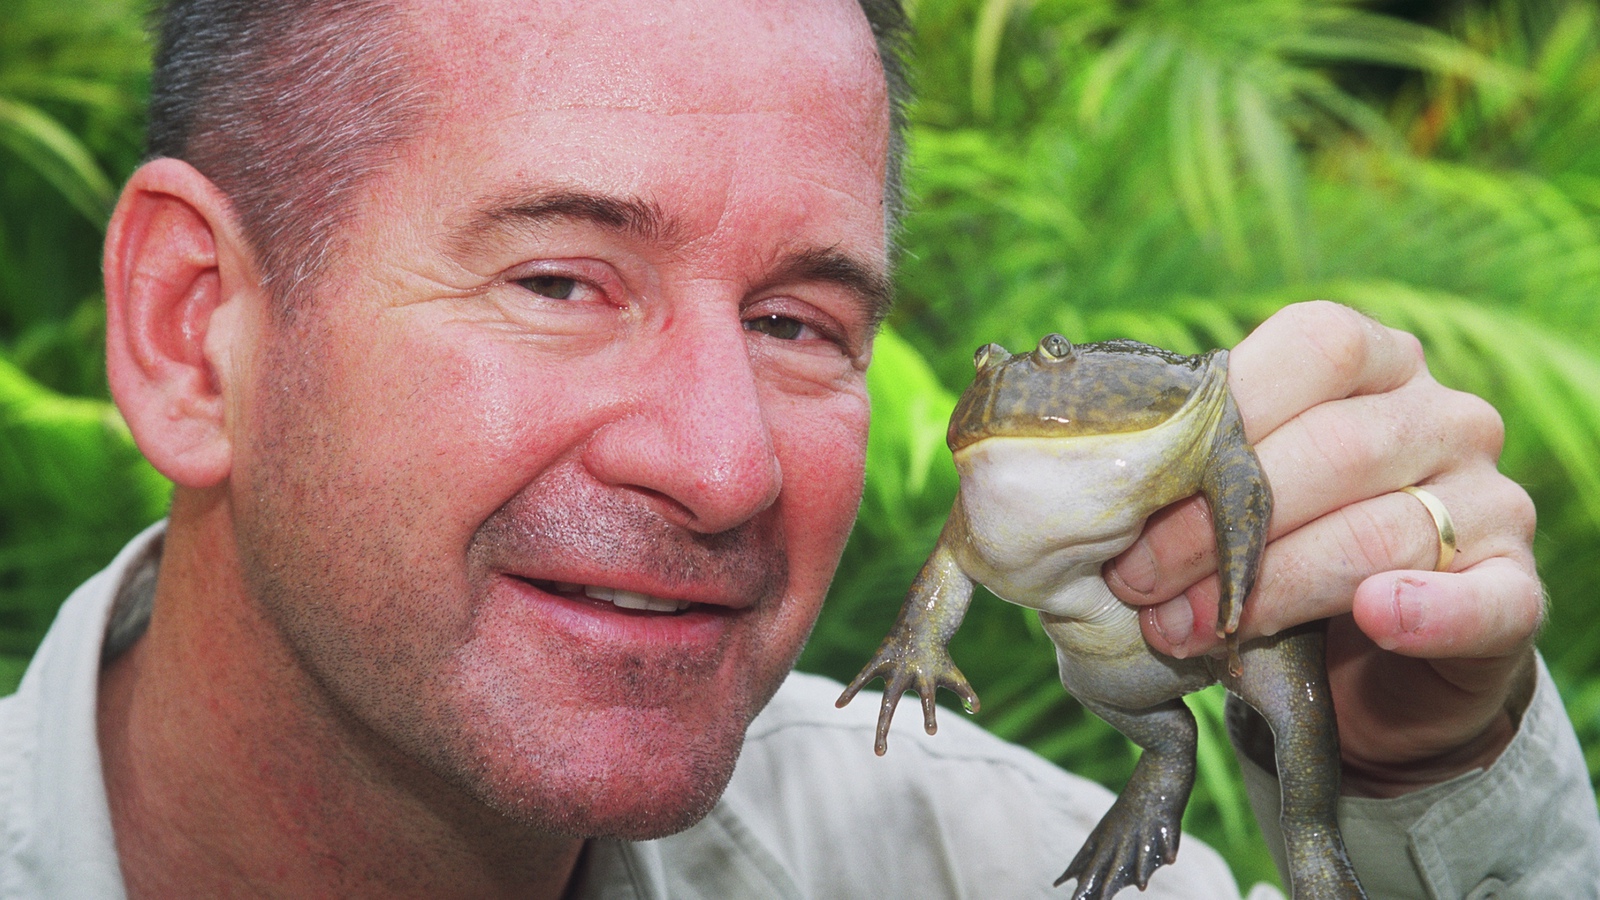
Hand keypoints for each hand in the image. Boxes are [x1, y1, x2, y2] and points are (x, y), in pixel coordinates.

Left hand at [1104, 301, 1542, 796]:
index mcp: (1374, 363)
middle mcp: (1444, 417)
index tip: (1129, 495)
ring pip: (1379, 532)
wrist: (1370, 665)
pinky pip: (1482, 599)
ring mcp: (1490, 501)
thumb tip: (1095, 479)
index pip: (1312, 347)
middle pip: (1334, 448)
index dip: (1219, 418)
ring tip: (1184, 630)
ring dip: (1269, 586)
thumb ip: (1192, 469)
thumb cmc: (1278, 550)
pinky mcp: (1515, 591)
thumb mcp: (1231, 492)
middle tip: (1137, 582)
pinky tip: (1375, 617)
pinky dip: (1425, 611)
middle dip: (1217, 524)